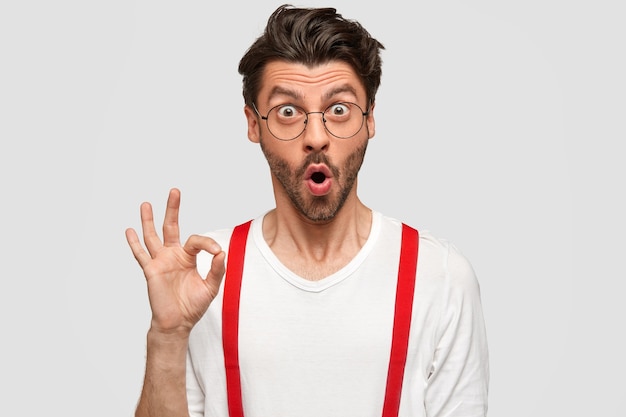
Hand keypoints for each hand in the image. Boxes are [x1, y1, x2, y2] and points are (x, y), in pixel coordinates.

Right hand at [125, 188, 224, 333]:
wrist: (177, 322)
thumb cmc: (193, 305)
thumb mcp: (211, 287)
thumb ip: (217, 270)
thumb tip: (222, 253)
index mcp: (188, 257)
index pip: (197, 241)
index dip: (208, 243)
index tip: (217, 252)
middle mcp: (173, 255)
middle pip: (171, 227)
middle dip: (172, 209)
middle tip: (174, 191)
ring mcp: (160, 261)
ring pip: (152, 236)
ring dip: (148, 220)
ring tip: (145, 204)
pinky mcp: (151, 270)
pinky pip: (141, 255)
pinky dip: (134, 243)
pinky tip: (129, 230)